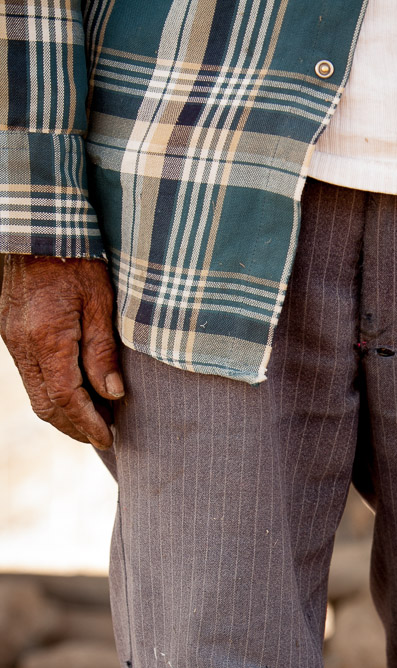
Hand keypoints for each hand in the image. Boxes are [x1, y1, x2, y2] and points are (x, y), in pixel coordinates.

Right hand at [0, 255, 122, 448]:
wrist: (39, 228)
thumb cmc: (76, 259)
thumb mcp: (100, 303)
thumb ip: (103, 351)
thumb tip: (112, 395)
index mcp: (46, 339)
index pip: (66, 398)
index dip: (88, 423)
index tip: (108, 438)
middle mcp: (23, 344)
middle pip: (46, 405)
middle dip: (74, 427)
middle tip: (104, 437)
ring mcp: (13, 340)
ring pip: (36, 394)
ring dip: (63, 414)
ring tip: (94, 422)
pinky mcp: (13, 333)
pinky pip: (31, 376)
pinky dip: (53, 394)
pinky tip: (76, 395)